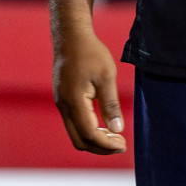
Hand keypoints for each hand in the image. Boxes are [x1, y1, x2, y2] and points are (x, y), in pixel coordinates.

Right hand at [53, 27, 126, 154]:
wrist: (70, 37)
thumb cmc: (90, 53)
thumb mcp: (106, 76)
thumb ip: (111, 104)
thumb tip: (117, 129)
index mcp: (74, 102)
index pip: (89, 134)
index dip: (107, 144)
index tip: (123, 144)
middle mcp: (64, 107)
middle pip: (80, 141)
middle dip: (101, 148)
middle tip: (121, 144)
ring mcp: (61, 104)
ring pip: (75, 134)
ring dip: (95, 140)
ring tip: (115, 135)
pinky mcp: (63, 100)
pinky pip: (74, 124)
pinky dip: (88, 130)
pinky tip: (103, 125)